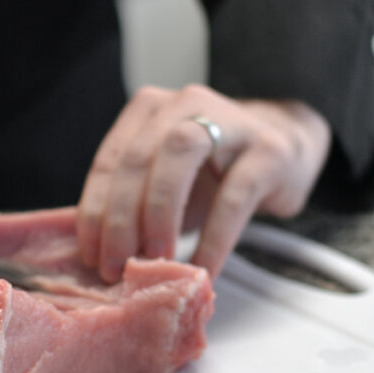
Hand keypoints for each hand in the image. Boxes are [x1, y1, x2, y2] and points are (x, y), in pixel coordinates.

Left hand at [77, 84, 329, 280]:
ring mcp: (229, 122)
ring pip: (179, 160)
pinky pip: (234, 196)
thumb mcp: (164, 181)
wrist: (285, 152)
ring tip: (156, 261)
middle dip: (121, 218)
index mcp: (148, 109)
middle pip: (138, 159)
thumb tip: (87, 247)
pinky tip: (203, 268)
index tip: (90, 256)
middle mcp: (184, 104)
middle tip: (116, 266)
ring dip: (159, 215)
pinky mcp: (268, 151)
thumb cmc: (212, 173)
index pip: (110, 160)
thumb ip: (127, 203)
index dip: (95, 211)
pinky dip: (214, 238)